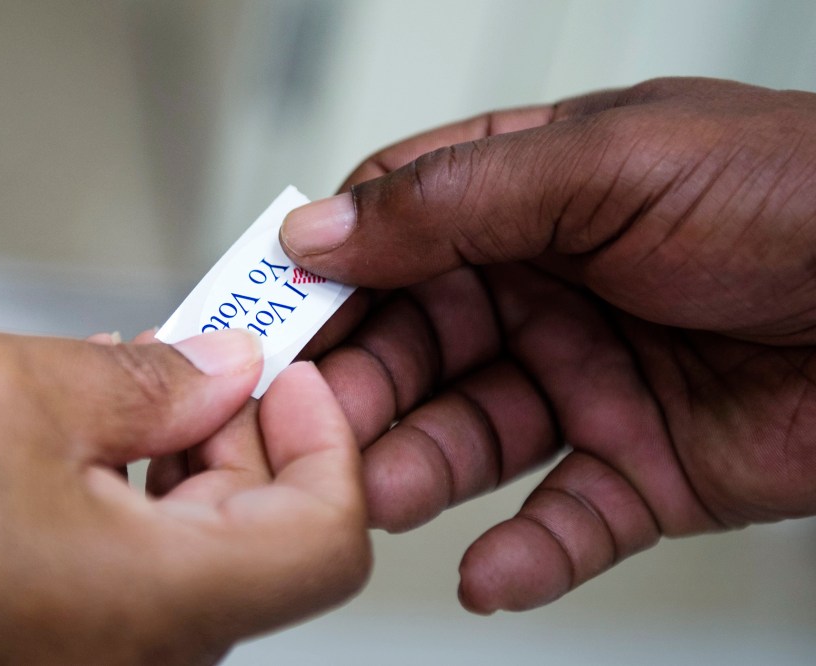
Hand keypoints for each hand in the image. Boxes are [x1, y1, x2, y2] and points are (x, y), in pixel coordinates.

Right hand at [0, 330, 368, 663]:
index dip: (328, 443)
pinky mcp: (62, 651)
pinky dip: (145, 497)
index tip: (293, 374)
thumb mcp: (13, 391)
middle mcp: (142, 658)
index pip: (328, 539)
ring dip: (193, 457)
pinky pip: (143, 571)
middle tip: (212, 354)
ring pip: (206, 550)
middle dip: (251, 432)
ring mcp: (101, 663)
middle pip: (268, 536)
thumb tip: (228, 371)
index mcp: (154, 603)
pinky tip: (100, 435)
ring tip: (141, 382)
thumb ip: (153, 380)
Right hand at [279, 77, 815, 612]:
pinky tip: (488, 573)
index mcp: (531, 199)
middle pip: (418, 343)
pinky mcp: (642, 465)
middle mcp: (547, 289)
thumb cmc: (794, 196)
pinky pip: (565, 519)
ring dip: (424, 470)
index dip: (329, 275)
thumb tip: (320, 232)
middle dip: (366, 387)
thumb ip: (454, 200)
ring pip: (474, 435)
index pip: (395, 234)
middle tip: (318, 427)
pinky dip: (525, 554)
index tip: (273, 322)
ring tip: (385, 496)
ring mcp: (589, 379)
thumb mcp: (605, 166)